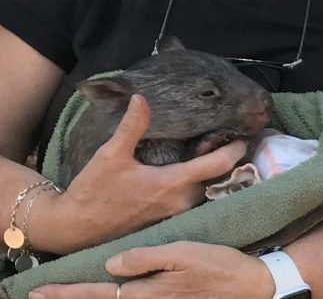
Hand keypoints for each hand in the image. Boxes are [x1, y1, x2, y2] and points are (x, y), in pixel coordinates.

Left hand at [29, 241, 272, 298]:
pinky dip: (116, 298)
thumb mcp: (185, 253)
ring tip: (69, 292)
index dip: (69, 294)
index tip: (39, 293)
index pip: (100, 295)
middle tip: (40, 296)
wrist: (250, 286)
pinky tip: (112, 289)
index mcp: (148, 292)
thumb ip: (147, 258)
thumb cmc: (219, 265)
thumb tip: (111, 263)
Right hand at [42, 95, 247, 252]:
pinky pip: (195, 201)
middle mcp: (181, 202)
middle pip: (219, 178)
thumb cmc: (94, 191)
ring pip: (208, 190)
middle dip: (229, 159)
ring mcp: (175, 214)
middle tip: (232, 137)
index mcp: (172, 184)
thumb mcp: (111, 155)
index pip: (218, 165)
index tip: (243, 133)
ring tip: (218, 150)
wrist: (75, 228)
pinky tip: (198, 170)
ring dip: (216, 173)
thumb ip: (131, 126)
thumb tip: (142, 98)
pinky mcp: (168, 220)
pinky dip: (203, 185)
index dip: (235, 148)